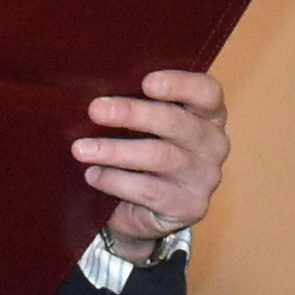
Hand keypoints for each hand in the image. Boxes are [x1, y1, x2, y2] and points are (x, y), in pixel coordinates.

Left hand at [75, 69, 228, 253]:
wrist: (146, 212)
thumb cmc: (144, 153)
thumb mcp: (147, 126)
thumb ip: (138, 105)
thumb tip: (99, 94)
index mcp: (208, 113)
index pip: (206, 92)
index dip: (179, 84)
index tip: (146, 83)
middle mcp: (213, 143)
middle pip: (177, 122)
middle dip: (133, 114)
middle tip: (96, 110)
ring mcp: (205, 177)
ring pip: (160, 156)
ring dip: (116, 151)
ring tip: (82, 149)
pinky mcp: (190, 206)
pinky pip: (150, 190)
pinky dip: (116, 181)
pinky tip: (93, 175)